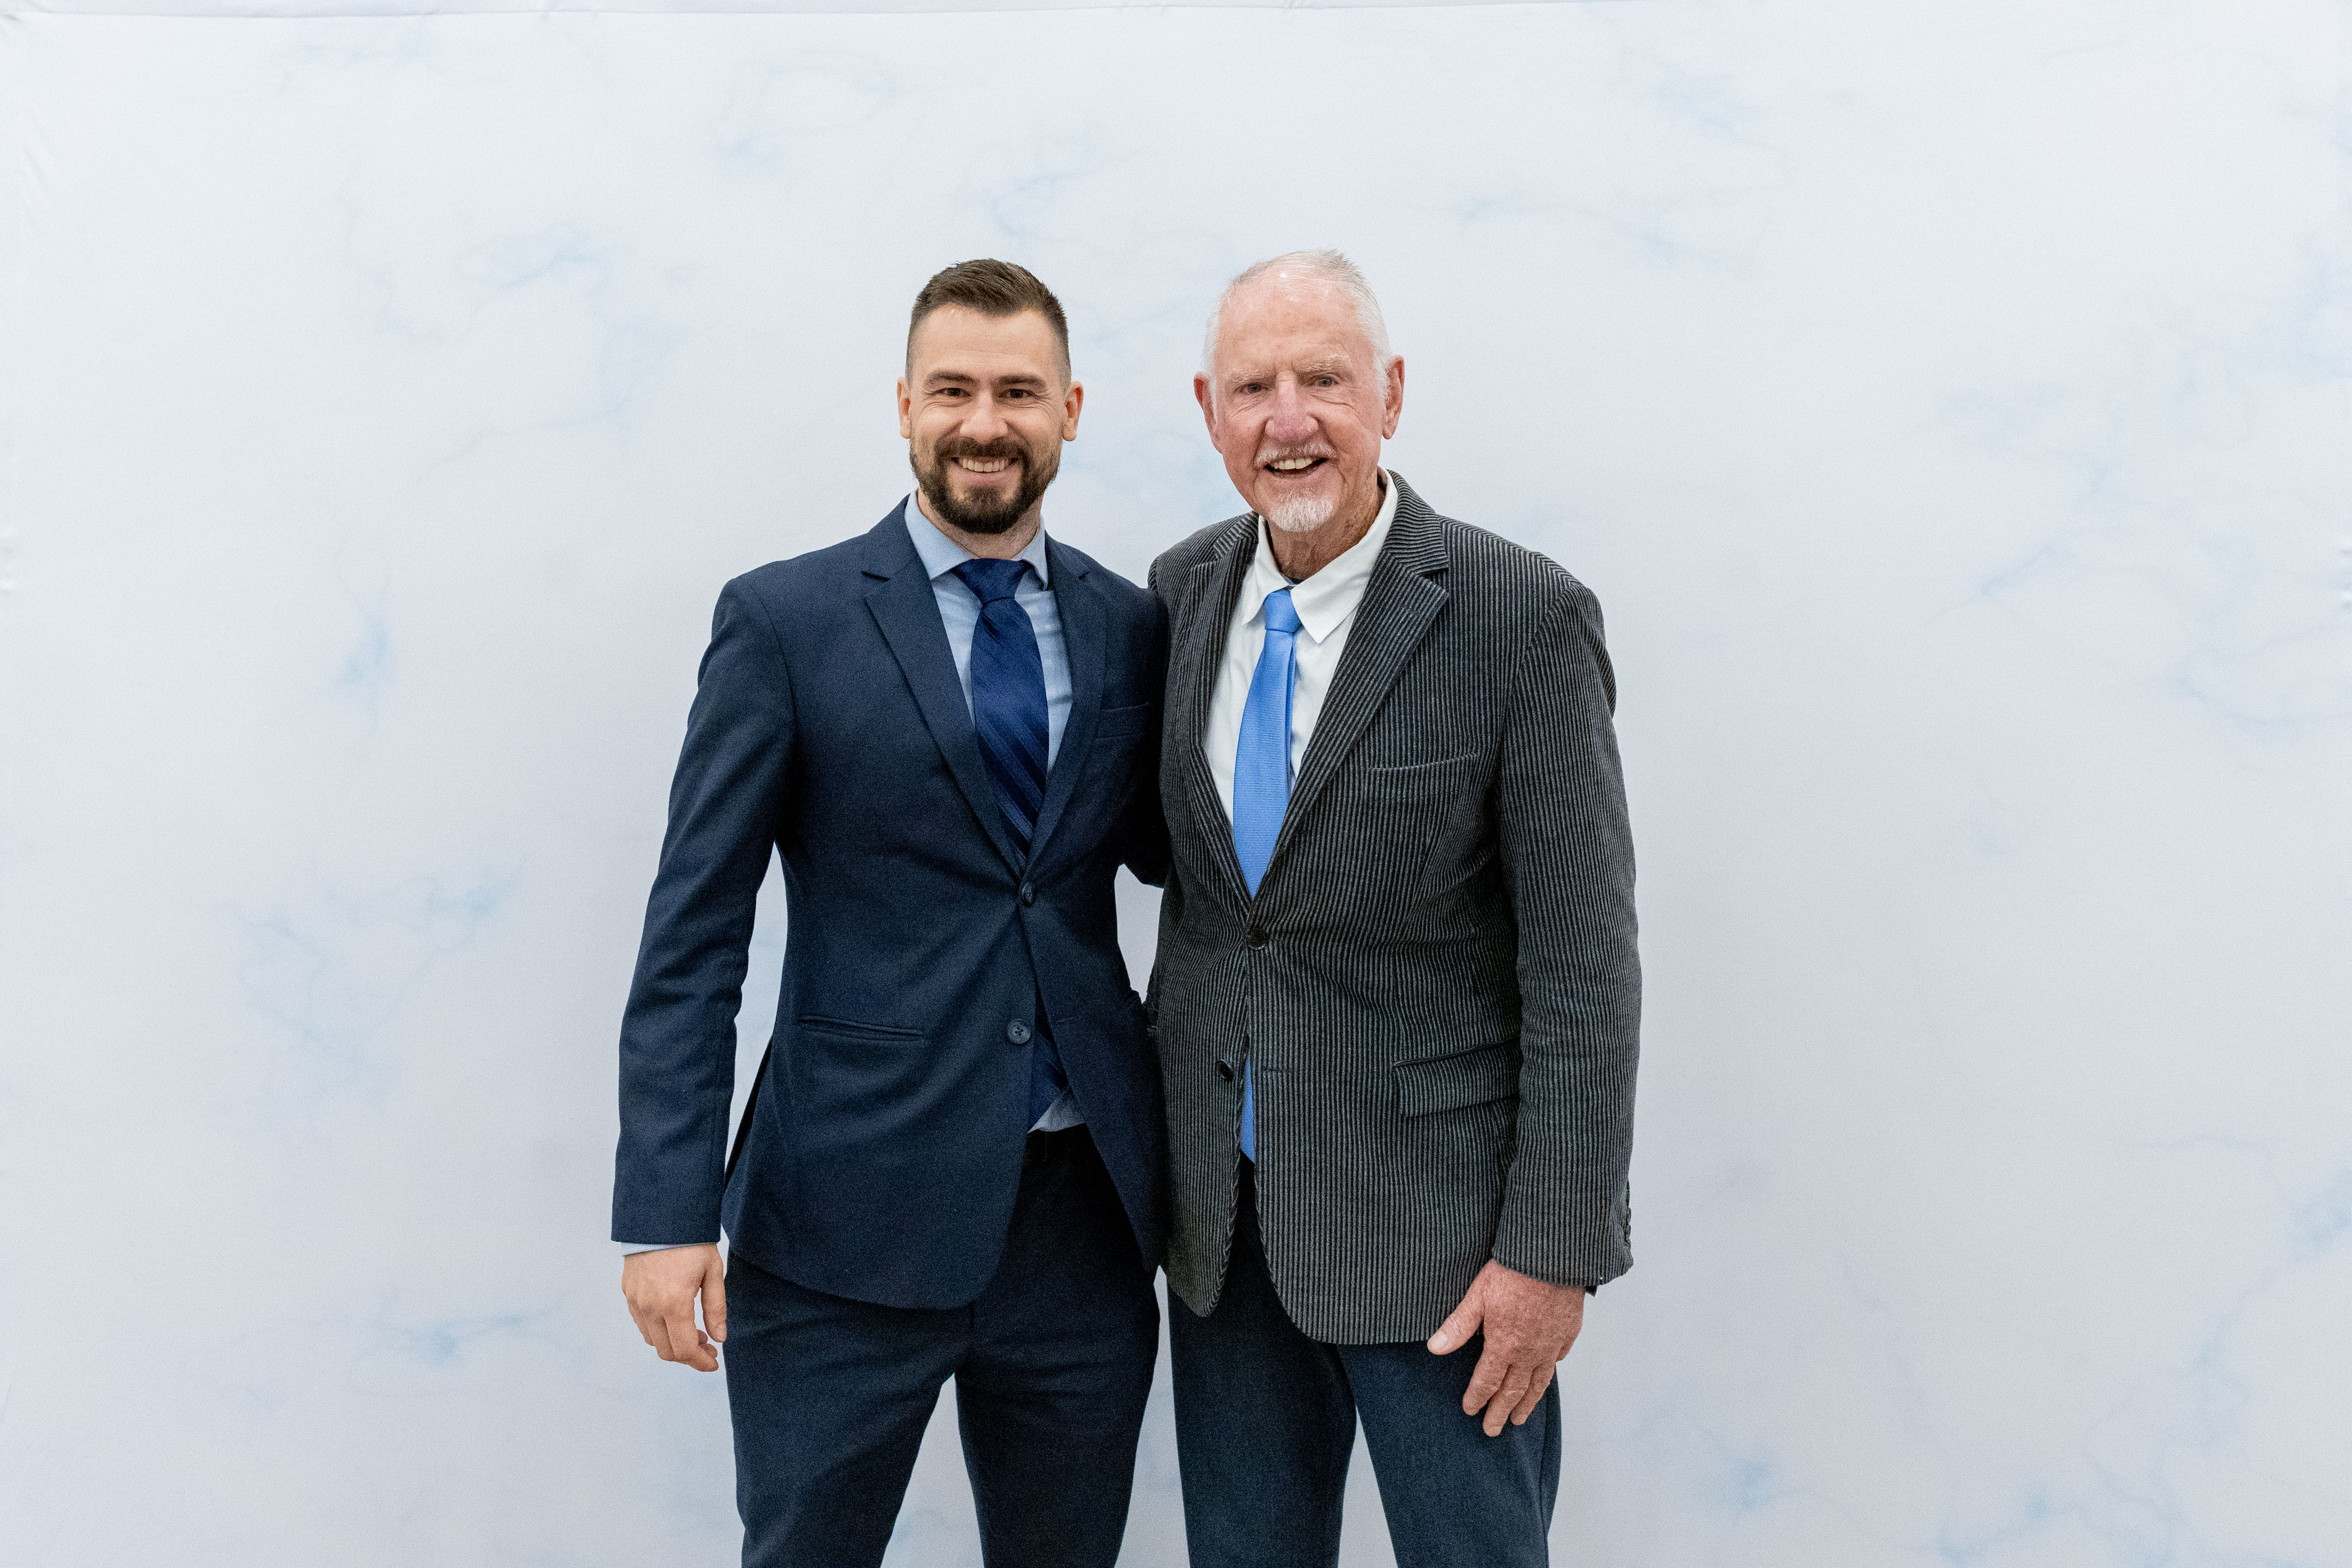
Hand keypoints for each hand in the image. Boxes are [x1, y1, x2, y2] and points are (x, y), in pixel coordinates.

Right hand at [622, 1244, 726, 1371]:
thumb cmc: (691, 1242)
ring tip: (693, 1331)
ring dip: (673, 1344)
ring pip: (652, 1340)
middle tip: (708, 1346)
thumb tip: (719, 1338)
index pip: (685, 1350)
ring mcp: (635, 1301)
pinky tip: (673, 1320)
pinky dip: (658, 1331)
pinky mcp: (628, 1293)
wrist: (659, 1216)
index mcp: (673, 1304)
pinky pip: (641, 1324)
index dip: (700, 1362)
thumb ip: (716, 1309)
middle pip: (667, 1351)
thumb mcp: (712, 1272)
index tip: (713, 1362)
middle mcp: (650, 1307)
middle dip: (689, 1356)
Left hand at [1427, 1259, 1585, 1436]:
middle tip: (1493, 1430)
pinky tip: (1543, 1380)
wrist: (1552, 1258)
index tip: (1470, 1412)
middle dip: (1500, 1412)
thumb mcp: (1477, 1296)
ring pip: (1538, 1383)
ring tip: (1520, 1420)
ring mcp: (1550, 1345)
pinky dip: (1548, 1374)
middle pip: (1513, 1391)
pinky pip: (1556, 1361)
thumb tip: (1435, 1348)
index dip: (1478, 1398)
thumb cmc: (1512, 1272)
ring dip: (1527, 1403)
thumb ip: (1458, 1326)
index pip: (1488, 1381)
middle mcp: (1529, 1353)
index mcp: (1504, 1346)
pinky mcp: (1568, 1333)